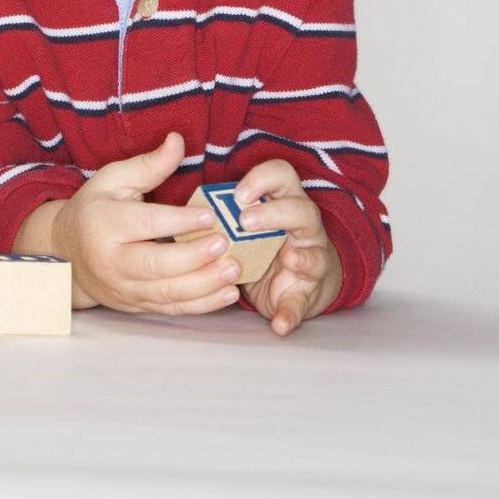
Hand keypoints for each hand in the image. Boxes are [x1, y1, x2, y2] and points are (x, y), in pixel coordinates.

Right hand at [51, 132, 247, 315]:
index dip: (178, 221)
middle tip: (225, 244)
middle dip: (194, 257)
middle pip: (155, 265)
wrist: (67, 252)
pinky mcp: (136, 306)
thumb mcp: (114, 179)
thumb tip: (178, 140)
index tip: (211, 215)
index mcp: (105, 223)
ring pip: (166, 293)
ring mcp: (124, 288)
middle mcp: (111, 260)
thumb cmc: (95, 208)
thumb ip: (148, 164)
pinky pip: (171, 310)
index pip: (144, 224)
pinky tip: (228, 292)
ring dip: (205, 285)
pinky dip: (202, 305)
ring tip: (234, 268)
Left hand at [229, 158, 343, 336]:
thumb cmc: (260, 238)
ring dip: (302, 257)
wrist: (296, 276)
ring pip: (315, 254)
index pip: (282, 175)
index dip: (262, 179)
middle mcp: (303, 226)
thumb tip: (183, 204)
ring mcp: (311, 259)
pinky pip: (301, 304)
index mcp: (284, 199)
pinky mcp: (306, 293)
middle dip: (275, 214)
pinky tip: (279, 323)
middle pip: (301, 211)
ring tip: (289, 260)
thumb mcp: (244, 220)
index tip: (238, 192)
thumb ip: (224, 210)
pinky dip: (291, 314)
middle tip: (246, 221)